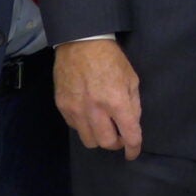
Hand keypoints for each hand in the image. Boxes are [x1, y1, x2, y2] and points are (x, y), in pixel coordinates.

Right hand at [56, 37, 143, 158]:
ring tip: (103, 126)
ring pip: (88, 140)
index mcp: (116, 101)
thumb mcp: (131, 78)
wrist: (80, 42)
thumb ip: (133, 104)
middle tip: (119, 135)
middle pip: (106, 143)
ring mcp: (76, 109)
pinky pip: (75, 127)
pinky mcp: (62, 106)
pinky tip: (89, 115)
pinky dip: (85, 126)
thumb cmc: (110, 58)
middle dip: (116, 143)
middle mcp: (95, 109)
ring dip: (99, 137)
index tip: (133, 153)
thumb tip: (131, 124)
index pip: (128, 135)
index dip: (133, 148)